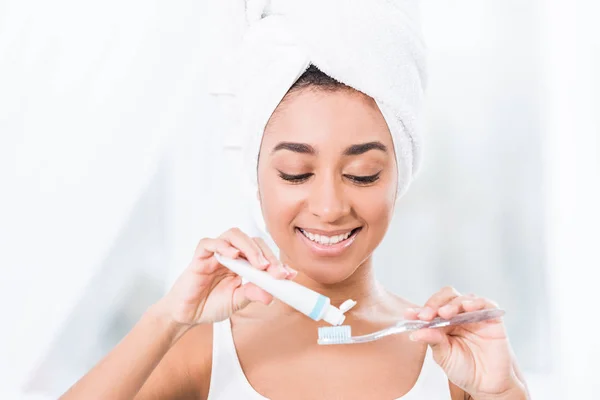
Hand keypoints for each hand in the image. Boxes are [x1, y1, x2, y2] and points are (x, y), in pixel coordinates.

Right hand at [154, 228, 295, 330]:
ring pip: (233, 235)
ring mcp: (216, 253)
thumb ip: (251, 294)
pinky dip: (222, 246)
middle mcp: (231, 254)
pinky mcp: (200, 256)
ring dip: (249, 247)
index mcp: (243, 264)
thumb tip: (270, 295)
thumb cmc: (210, 304)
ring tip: (258, 264)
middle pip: (251, 241)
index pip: (262, 254)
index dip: (276, 262)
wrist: (187, 314)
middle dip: (266, 254)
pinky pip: (210, 243)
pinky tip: (232, 256)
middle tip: (275, 270)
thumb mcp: (237, 302)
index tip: (289, 274)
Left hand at [405, 287, 526, 398]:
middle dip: (433, 304)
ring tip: (443, 313)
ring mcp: (474, 315)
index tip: (409, 315)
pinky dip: (476, 302)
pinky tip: (467, 306)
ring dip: (451, 304)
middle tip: (426, 315)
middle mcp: (458, 316)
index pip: (430, 310)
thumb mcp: (444, 356)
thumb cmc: (465, 370)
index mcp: (443, 323)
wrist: (488, 384)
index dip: (419, 310)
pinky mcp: (492, 318)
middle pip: (445, 297)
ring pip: (462, 298)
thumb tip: (416, 333)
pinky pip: (485, 303)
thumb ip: (433, 342)